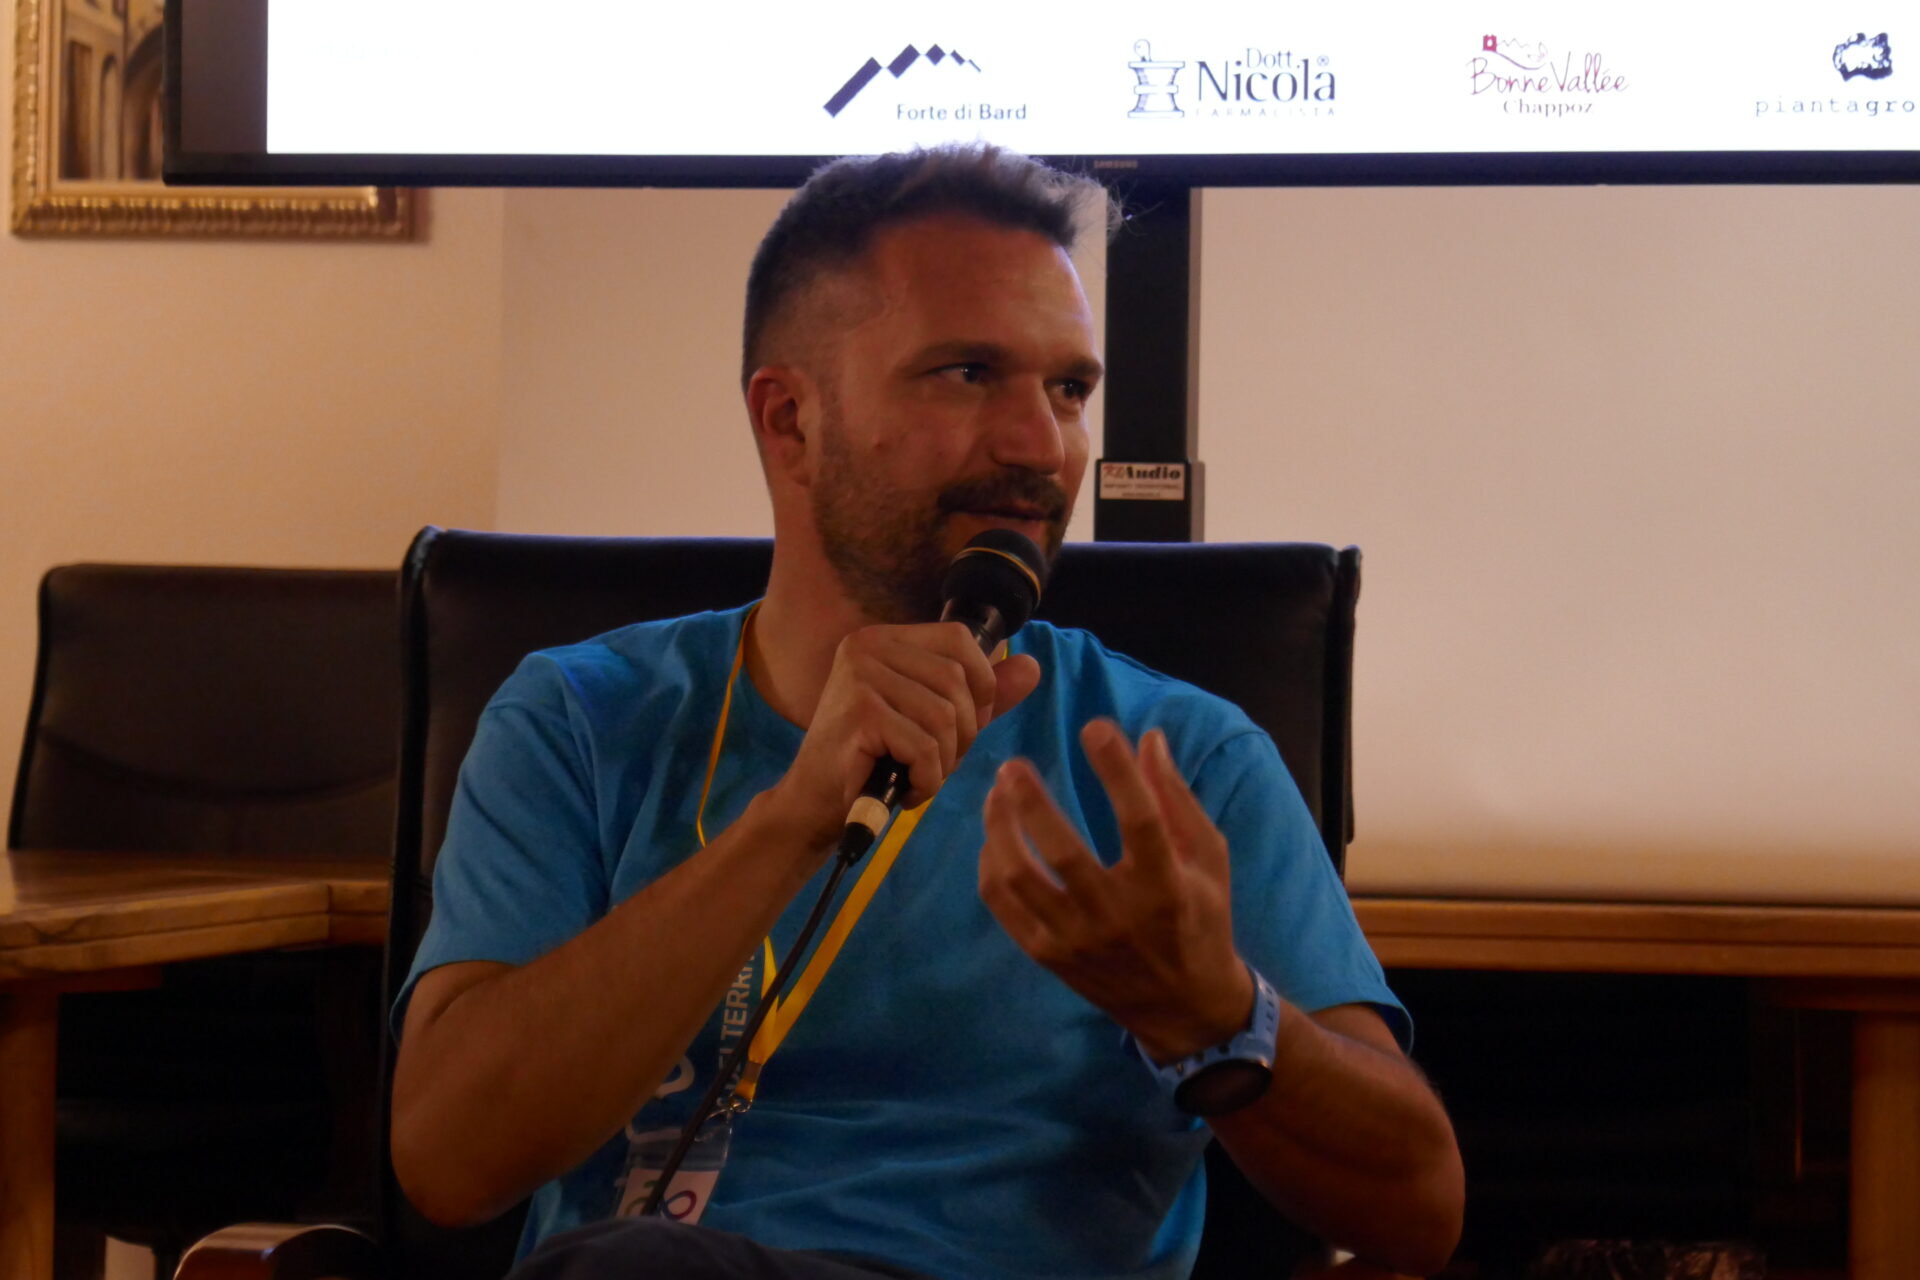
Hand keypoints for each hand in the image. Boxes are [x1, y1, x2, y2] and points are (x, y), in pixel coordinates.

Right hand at [767, 622, 1041, 849]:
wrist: (814, 804)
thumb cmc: (876, 761)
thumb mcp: (934, 721)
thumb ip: (981, 694)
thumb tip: (1033, 666)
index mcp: (886, 637)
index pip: (961, 639)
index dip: (982, 685)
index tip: (964, 726)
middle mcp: (868, 645)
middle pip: (958, 683)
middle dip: (963, 734)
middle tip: (934, 763)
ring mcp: (860, 676)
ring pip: (945, 718)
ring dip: (943, 762)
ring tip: (915, 776)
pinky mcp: (859, 714)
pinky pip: (925, 748)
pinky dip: (926, 780)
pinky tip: (902, 790)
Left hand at [979, 719, 1253, 1060]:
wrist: (1185, 1007)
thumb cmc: (1202, 921)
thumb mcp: (1208, 859)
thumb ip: (1177, 799)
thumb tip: (1149, 738)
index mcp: (1166, 887)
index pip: (1140, 820)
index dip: (1116, 770)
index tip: (1095, 728)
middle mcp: (1117, 915)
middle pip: (1062, 850)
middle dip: (1031, 800)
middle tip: (1013, 765)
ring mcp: (1076, 939)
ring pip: (1019, 878)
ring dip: (1000, 829)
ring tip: (996, 794)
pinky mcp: (1048, 956)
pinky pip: (1003, 906)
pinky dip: (991, 866)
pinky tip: (995, 838)